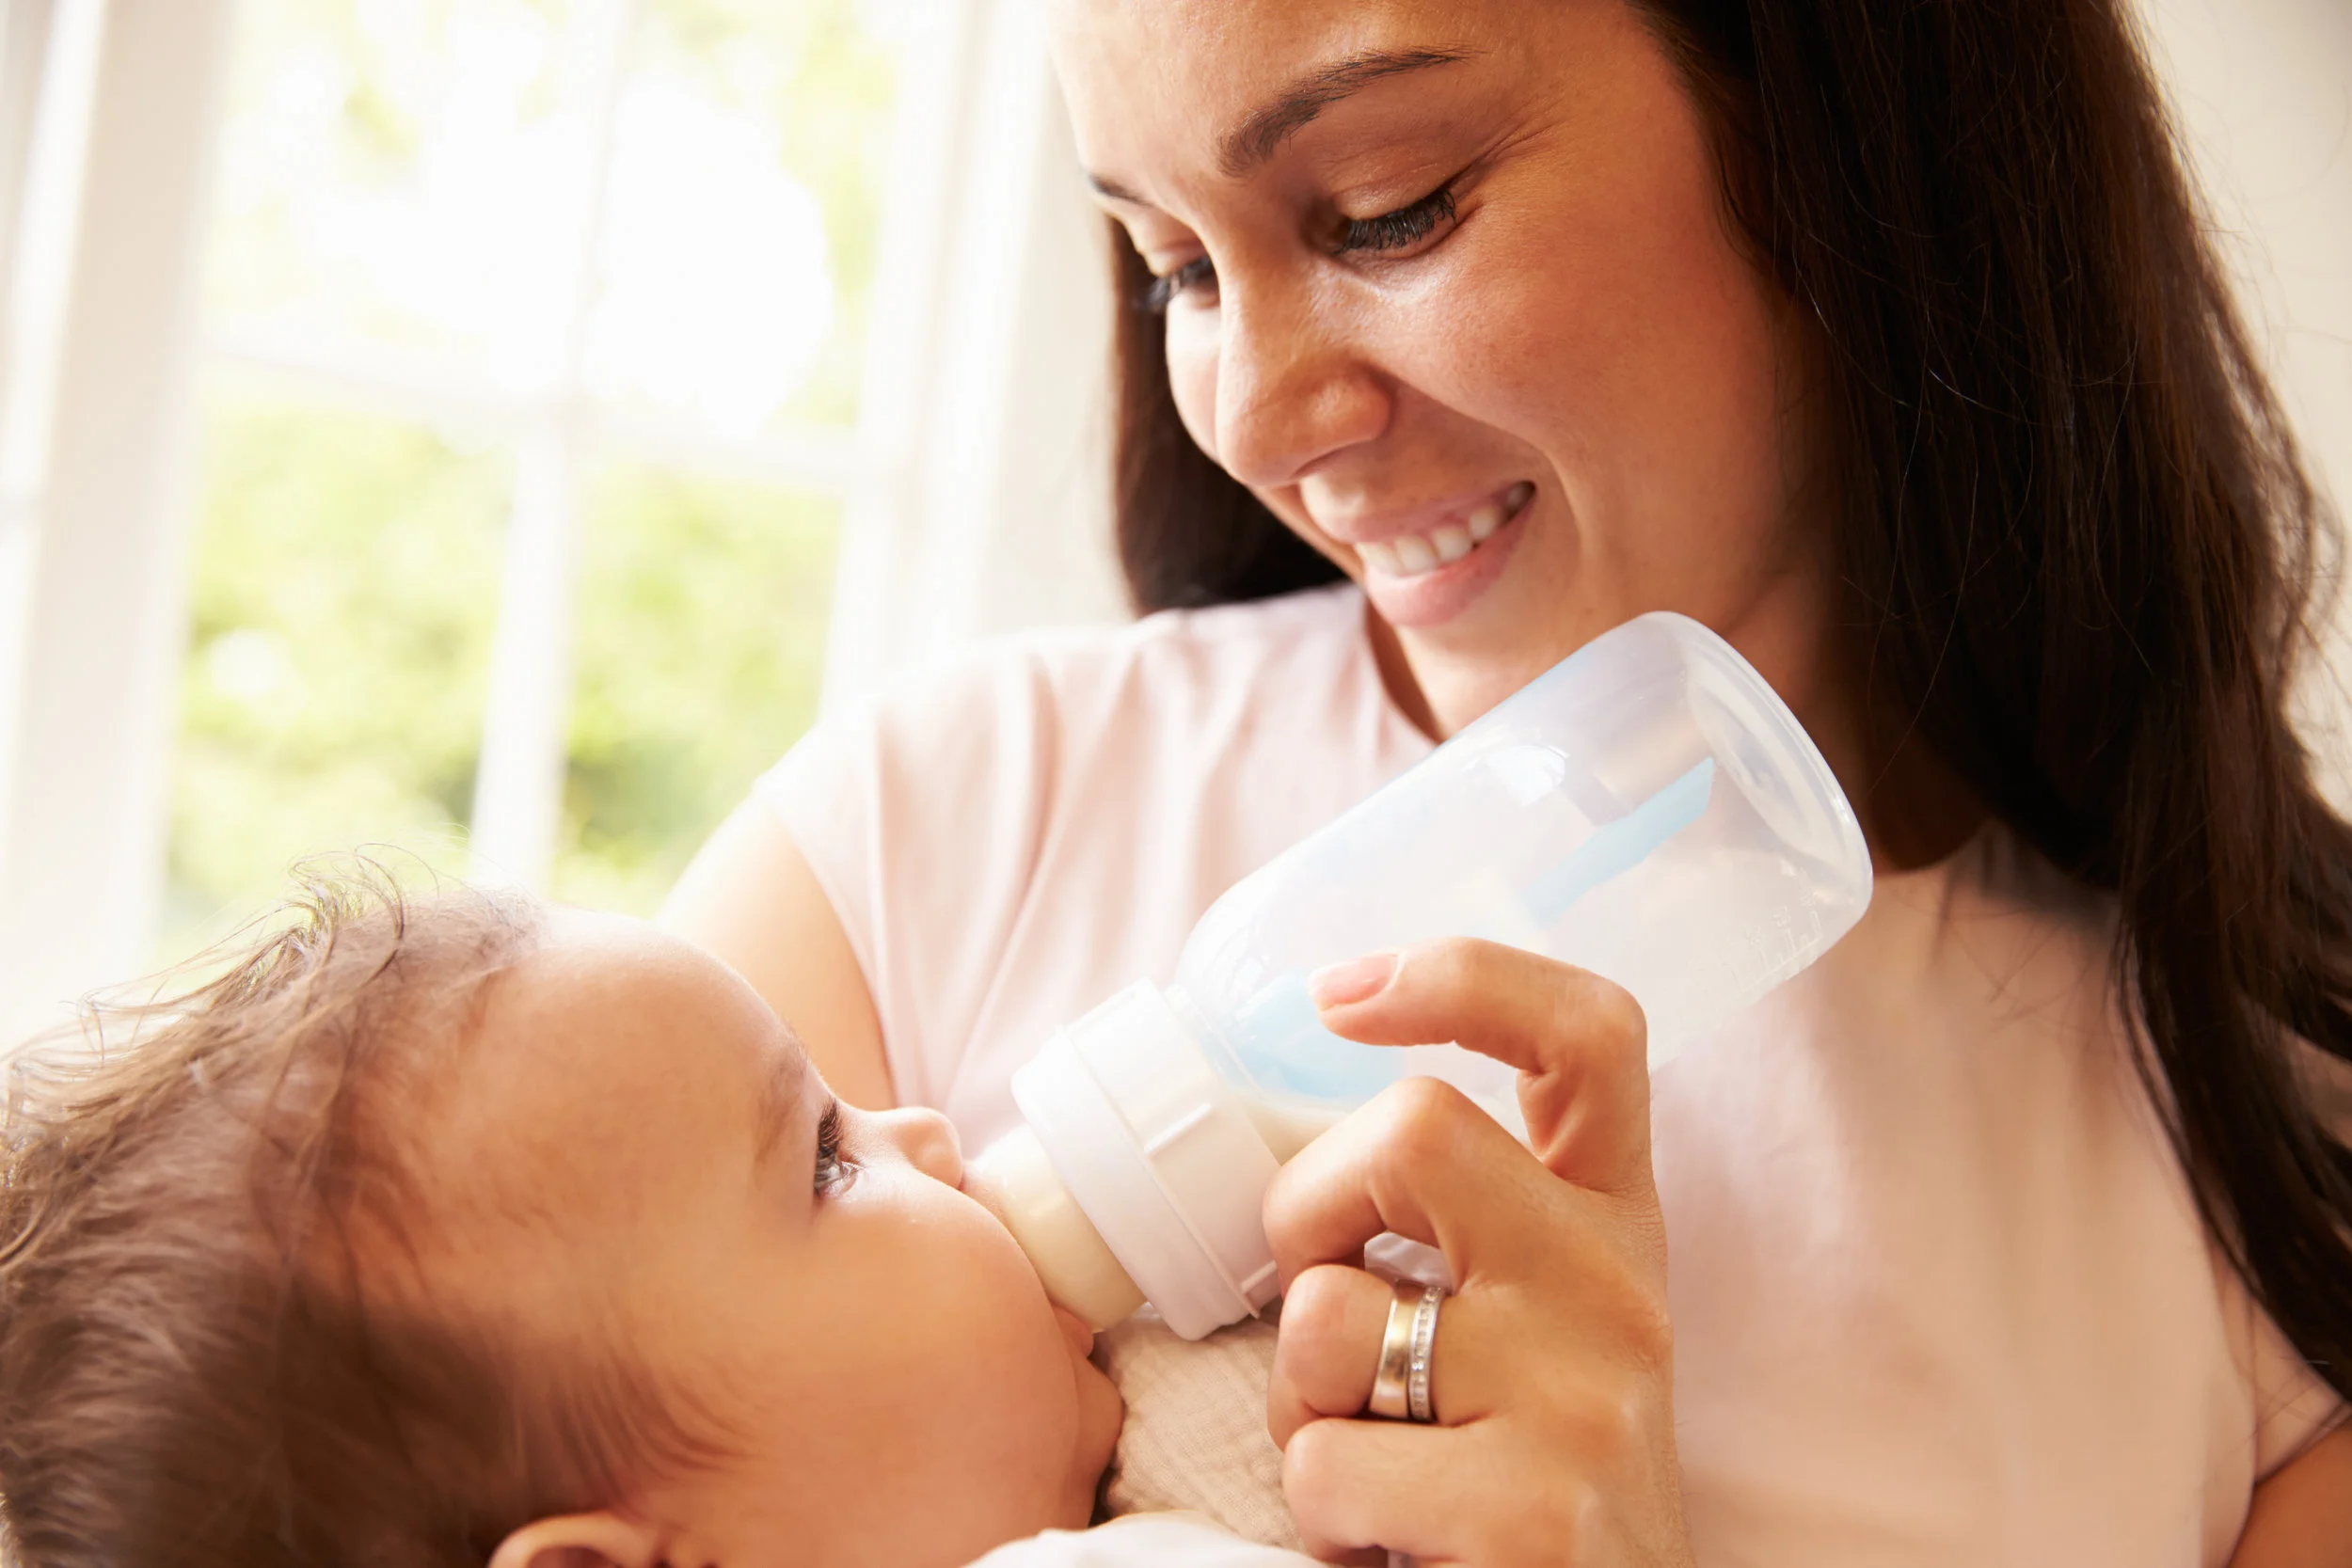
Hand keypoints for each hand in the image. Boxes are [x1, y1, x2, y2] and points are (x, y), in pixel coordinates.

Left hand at [1264, 938, 1693, 1566]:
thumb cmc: (1530, 1478)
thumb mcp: (1536, 1327)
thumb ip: (1468, 1225)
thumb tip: (1313, 1134)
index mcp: (1616, 1226)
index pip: (1591, 1036)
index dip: (1465, 977)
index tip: (1341, 993)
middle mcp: (1619, 1292)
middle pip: (1415, 1127)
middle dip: (1307, 1210)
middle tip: (1321, 1306)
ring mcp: (1585, 1401)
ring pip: (1328, 1315)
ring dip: (1301, 1403)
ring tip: (1376, 1464)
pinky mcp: (1533, 1513)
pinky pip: (1325, 1462)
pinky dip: (1321, 1514)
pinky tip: (1393, 1545)